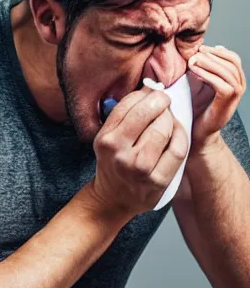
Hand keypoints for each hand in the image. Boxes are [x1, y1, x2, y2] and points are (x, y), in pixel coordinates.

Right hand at [92, 86, 188, 215]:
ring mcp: (140, 168)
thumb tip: (149, 88)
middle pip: (148, 114)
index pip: (129, 105)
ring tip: (168, 117)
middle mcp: (120, 153)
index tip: (151, 91)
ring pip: (164, 130)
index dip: (144, 93)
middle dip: (160, 102)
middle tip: (164, 100)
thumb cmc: (112, 162)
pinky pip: (178, 149)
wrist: (113, 198)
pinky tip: (177, 132)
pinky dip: (181, 135)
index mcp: (106, 139)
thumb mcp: (107, 137)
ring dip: (170, 118)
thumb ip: (123, 115)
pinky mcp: (159, 180)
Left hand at [187, 44, 245, 154]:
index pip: (234, 59)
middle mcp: (238, 88)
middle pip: (233, 64)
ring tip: (193, 60)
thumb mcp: (199, 84)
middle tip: (197, 52)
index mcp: (234, 81)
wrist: (197, 132)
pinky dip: (209, 76)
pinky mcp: (226, 106)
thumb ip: (202, 70)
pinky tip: (194, 71)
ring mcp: (234, 98)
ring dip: (210, 63)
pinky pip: (223, 86)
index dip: (220, 51)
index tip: (203, 47)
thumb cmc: (196, 108)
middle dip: (214, 55)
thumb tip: (198, 52)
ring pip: (229, 73)